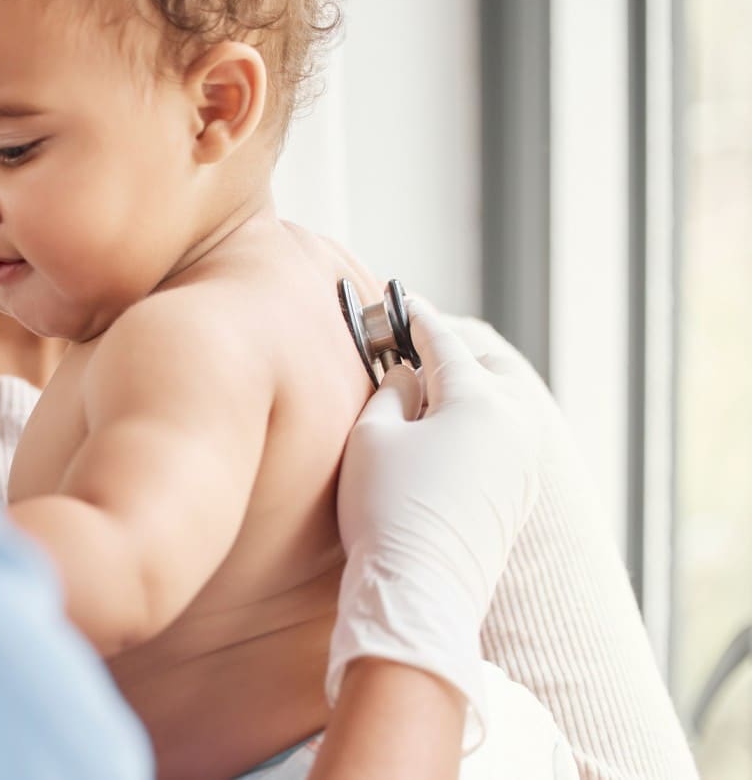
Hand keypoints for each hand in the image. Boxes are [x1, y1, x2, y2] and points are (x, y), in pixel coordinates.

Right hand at [327, 296, 539, 744]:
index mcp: (481, 401)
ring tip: (423, 396)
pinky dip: (474, 429)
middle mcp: (515, 427)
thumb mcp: (372, 437)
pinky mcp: (517, 501)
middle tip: (409, 350)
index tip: (398, 300)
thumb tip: (407, 378)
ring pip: (498, 408)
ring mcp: (523, 467)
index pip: (444, 342)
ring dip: (463, 394)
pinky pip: (500, 444)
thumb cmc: (388, 511)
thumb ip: (390, 392)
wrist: (421, 595)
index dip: (415, 317)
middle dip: (449, 354)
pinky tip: (441, 442)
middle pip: (485, 370)